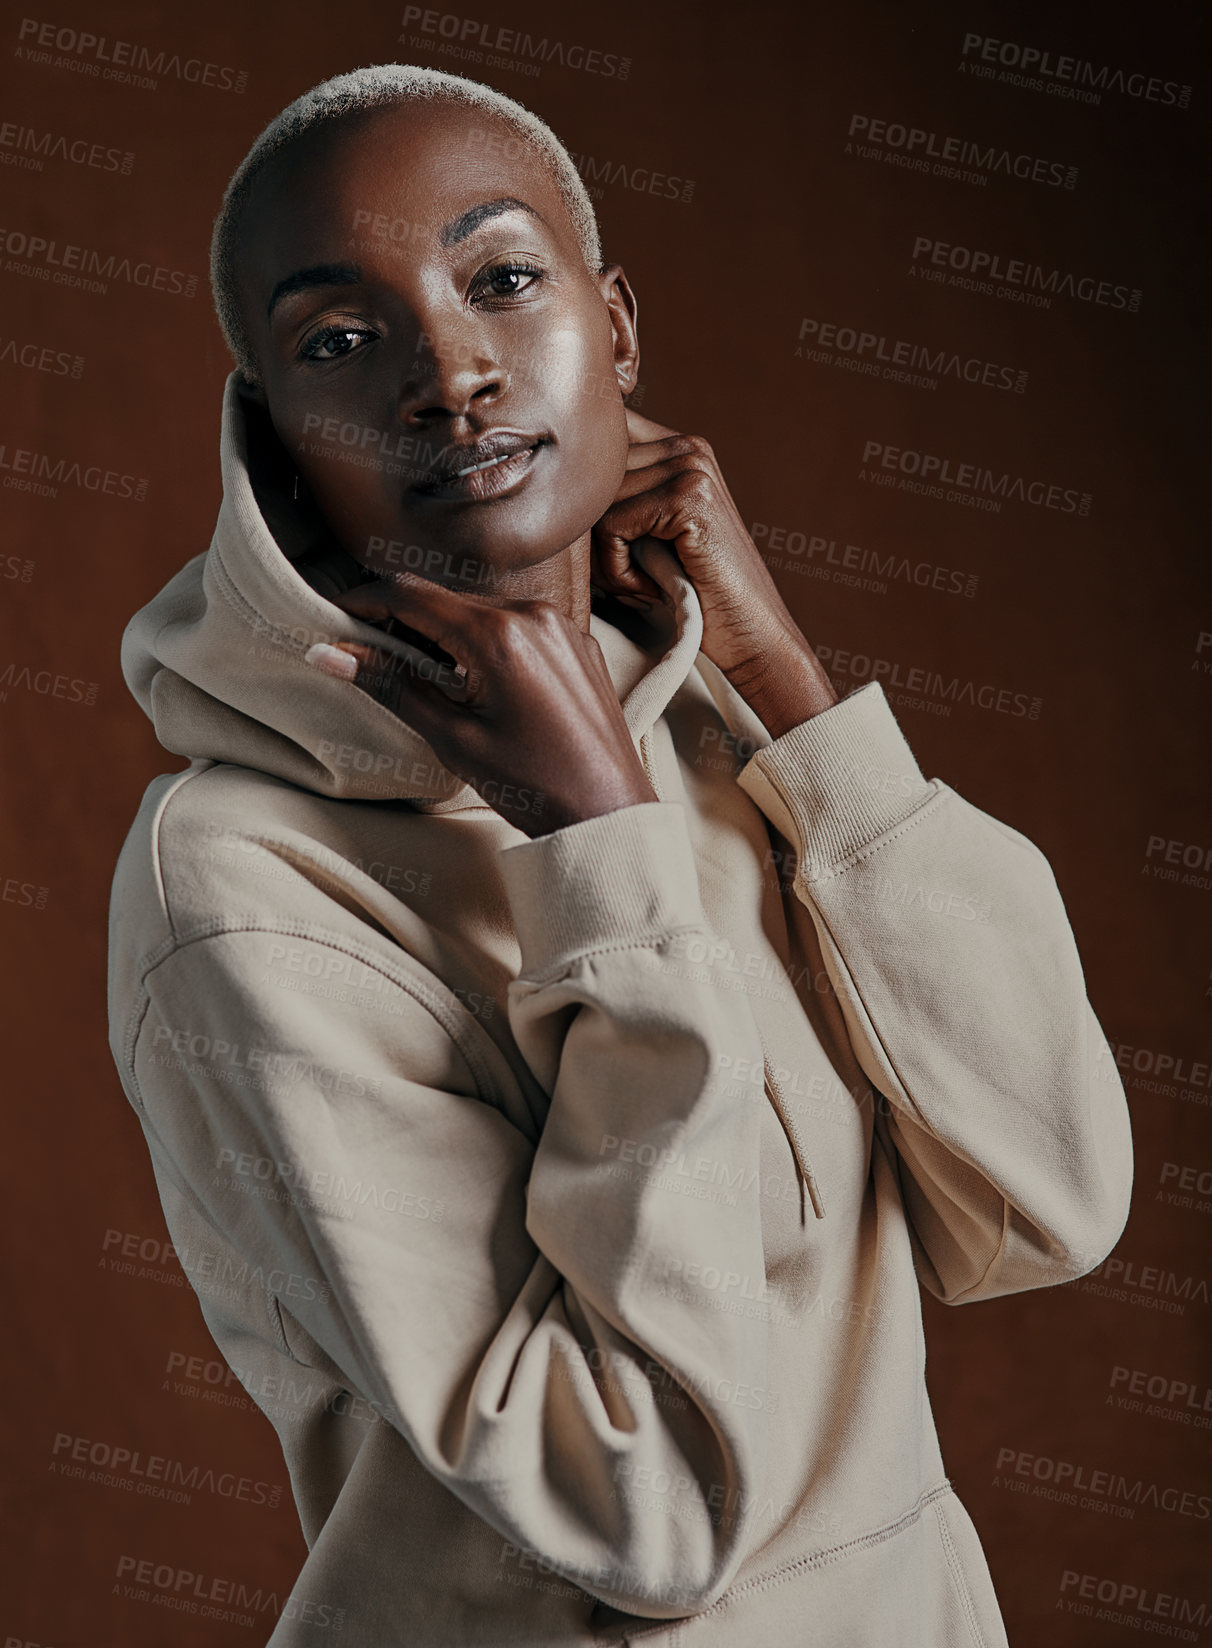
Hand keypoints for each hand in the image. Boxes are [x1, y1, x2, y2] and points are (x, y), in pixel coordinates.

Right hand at [307, 573, 656, 838]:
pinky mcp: (576, 642)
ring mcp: (560, 625)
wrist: (607, 812)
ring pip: (478, 610)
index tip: (335, 619)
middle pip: (443, 598)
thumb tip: (332, 654)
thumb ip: (392, 686)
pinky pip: (514, 625)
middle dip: (399, 621)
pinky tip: (469, 681)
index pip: (411, 594)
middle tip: (366, 657)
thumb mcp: (453, 738)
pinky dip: (481, 641)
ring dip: (440, 632)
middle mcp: (534, 615)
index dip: (363, 601)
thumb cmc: (536, 785)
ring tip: (419, 678)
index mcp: (500, 634)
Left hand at [592, 410, 838, 735]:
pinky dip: (618, 570)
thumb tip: (540, 483)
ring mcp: (691, 466)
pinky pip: (611, 525)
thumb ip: (612, 499)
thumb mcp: (647, 538)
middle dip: (592, 536)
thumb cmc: (691, 595)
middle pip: (588, 475)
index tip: (602, 543)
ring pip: (594, 501)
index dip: (581, 493)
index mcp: (678, 446)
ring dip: (604, 558)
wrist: (751, 636)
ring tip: (640, 583)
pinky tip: (649, 588)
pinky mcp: (689, 497)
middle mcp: (687, 445)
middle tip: (626, 577)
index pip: (598, 441)